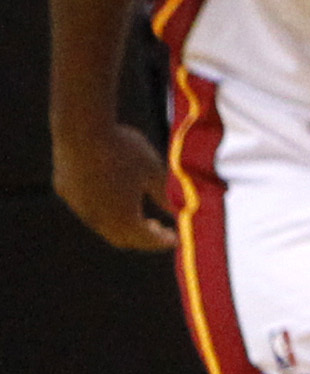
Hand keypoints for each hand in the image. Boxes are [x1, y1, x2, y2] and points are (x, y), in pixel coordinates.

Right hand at [53, 116, 174, 252]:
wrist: (82, 131)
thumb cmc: (124, 150)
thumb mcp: (153, 170)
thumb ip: (166, 194)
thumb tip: (178, 210)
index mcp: (122, 218)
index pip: (146, 240)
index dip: (162, 242)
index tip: (175, 239)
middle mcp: (98, 220)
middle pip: (122, 238)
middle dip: (143, 238)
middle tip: (159, 230)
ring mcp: (79, 207)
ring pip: (103, 224)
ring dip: (122, 224)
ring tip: (138, 213)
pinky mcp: (67, 191)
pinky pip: (87, 206)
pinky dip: (104, 208)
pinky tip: (112, 193)